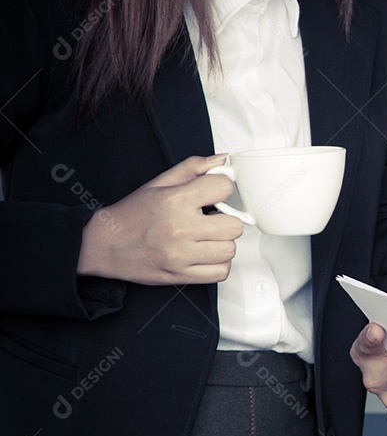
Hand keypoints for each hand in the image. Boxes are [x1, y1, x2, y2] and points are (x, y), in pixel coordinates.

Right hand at [77, 155, 243, 284]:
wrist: (104, 245)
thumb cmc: (132, 215)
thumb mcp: (159, 183)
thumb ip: (193, 168)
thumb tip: (223, 160)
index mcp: (175, 201)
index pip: (223, 188)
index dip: (222, 189)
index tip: (214, 195)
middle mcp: (180, 229)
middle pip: (233, 225)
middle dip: (225, 220)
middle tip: (210, 219)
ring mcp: (181, 255)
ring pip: (230, 250)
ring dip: (222, 243)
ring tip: (205, 237)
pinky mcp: (182, 276)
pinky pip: (221, 272)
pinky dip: (218, 264)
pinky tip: (205, 254)